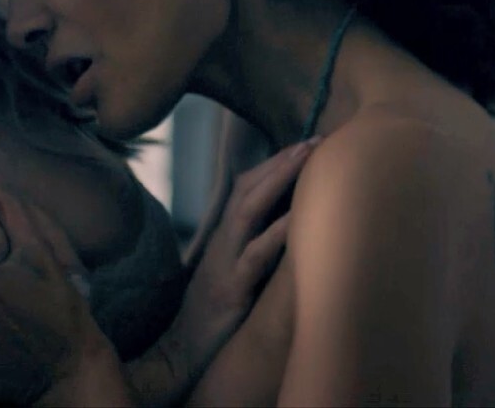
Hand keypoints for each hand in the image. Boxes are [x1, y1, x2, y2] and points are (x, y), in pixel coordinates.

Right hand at [151, 137, 318, 394]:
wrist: (180, 354)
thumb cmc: (211, 317)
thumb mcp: (229, 274)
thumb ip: (249, 248)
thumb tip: (286, 226)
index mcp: (223, 240)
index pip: (245, 188)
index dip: (273, 164)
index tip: (304, 144)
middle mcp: (221, 244)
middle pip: (246, 189)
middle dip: (280, 161)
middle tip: (314, 139)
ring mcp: (224, 265)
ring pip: (247, 211)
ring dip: (277, 181)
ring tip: (305, 159)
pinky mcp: (229, 292)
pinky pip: (253, 258)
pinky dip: (275, 235)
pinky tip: (296, 220)